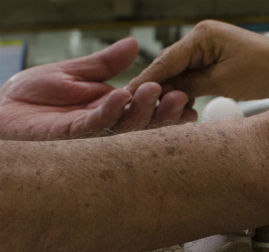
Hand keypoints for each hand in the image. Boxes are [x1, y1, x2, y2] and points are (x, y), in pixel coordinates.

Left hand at [0, 38, 196, 140]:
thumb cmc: (30, 95)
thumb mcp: (73, 72)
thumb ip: (106, 63)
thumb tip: (133, 44)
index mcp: (110, 110)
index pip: (145, 109)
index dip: (165, 104)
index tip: (185, 93)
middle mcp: (106, 126)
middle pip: (143, 124)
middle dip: (164, 112)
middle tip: (181, 97)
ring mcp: (91, 134)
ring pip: (126, 128)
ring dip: (143, 110)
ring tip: (156, 92)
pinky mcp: (72, 138)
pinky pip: (96, 124)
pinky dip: (110, 110)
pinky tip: (120, 95)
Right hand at [127, 20, 268, 100]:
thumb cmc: (263, 73)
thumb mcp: (221, 82)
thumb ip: (189, 86)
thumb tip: (160, 93)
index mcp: (201, 35)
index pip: (166, 61)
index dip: (147, 81)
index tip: (127, 98)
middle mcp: (202, 36)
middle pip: (171, 66)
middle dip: (158, 89)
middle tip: (138, 110)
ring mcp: (210, 48)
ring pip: (182, 74)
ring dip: (174, 93)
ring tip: (157, 113)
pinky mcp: (218, 60)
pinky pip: (196, 76)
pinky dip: (189, 91)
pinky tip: (180, 107)